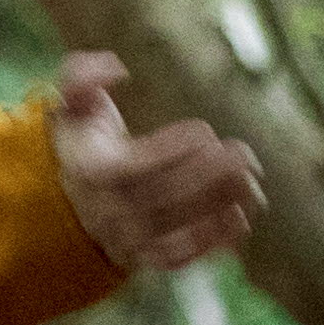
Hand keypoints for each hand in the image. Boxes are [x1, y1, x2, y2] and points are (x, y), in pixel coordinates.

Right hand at [49, 49, 265, 275]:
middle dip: (206, 176)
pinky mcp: (146, 257)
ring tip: (253, 182)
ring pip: (175, 228)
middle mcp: (106, 211)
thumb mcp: (73, 103)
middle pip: (161, 197)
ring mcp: (126, 239)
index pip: (131, 166)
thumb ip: (83, 76)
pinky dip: (212, 242)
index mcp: (90, 170)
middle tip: (243, 154)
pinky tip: (242, 218)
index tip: (205, 130)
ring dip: (218, 206)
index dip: (171, 150)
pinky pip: (180, 255)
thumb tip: (115, 67)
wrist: (71, 198)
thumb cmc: (83, 140)